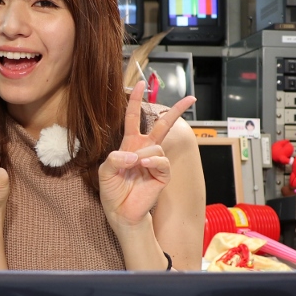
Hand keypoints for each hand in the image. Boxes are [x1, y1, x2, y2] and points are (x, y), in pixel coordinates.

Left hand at [98, 81, 195, 229]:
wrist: (120, 211)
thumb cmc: (112, 190)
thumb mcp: (105, 171)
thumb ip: (115, 159)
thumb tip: (134, 154)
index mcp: (129, 144)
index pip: (133, 117)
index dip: (135, 101)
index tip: (139, 84)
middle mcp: (144, 149)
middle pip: (162, 125)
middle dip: (175, 111)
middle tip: (190, 98)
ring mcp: (155, 161)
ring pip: (156, 147)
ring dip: (143, 155)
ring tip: (134, 167)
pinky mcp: (162, 174)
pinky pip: (161, 161)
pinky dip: (152, 161)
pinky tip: (144, 165)